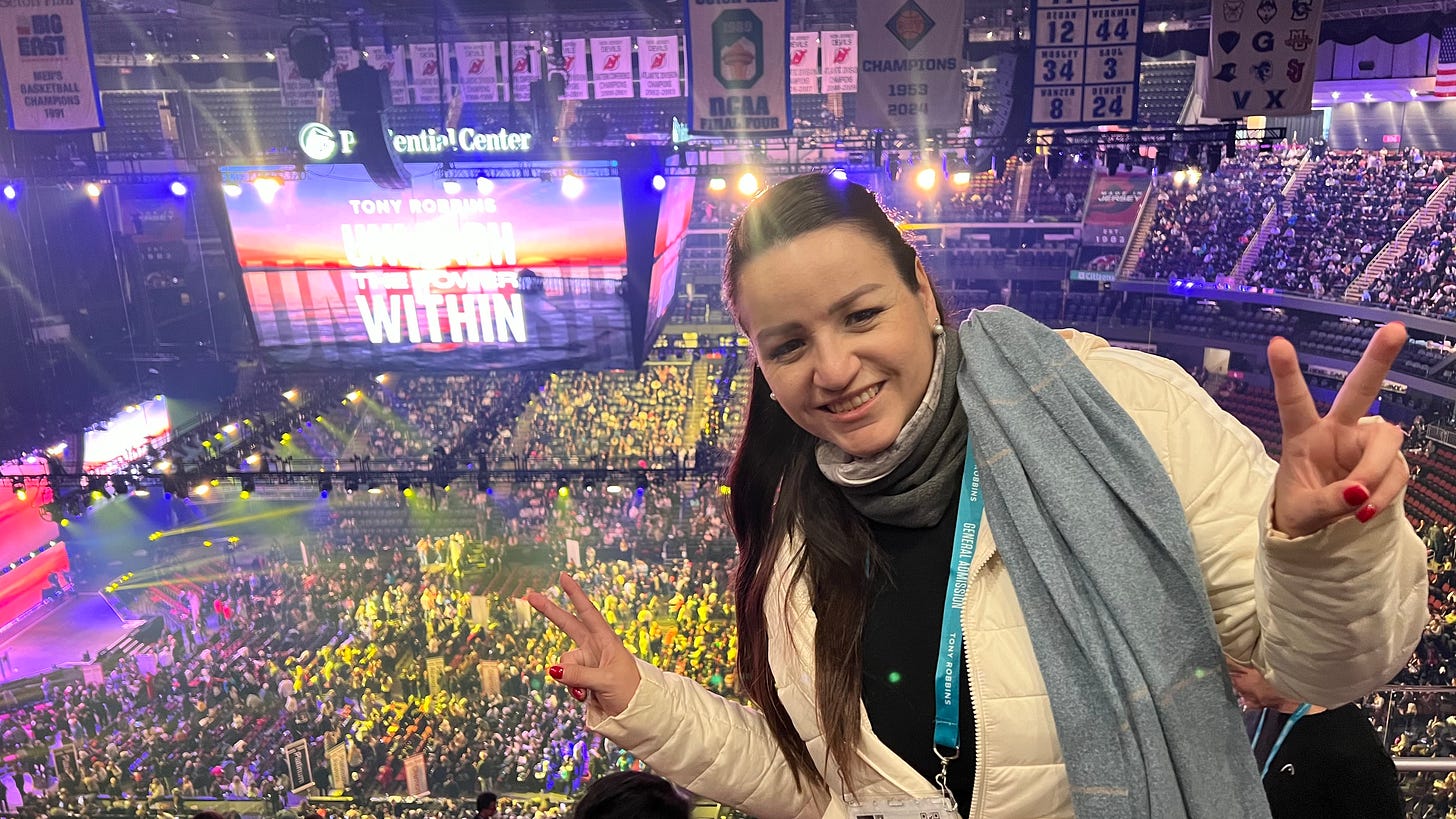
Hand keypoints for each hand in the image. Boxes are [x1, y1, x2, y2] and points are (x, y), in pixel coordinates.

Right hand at [525, 571, 640, 715]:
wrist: (635, 711)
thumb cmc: (629, 690)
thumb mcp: (606, 680)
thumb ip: (579, 674)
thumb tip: (553, 670)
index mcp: (605, 640)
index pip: (587, 612)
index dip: (575, 594)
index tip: (563, 576)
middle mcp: (593, 647)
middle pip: (567, 625)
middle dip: (549, 612)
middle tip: (530, 595)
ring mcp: (585, 662)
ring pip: (563, 663)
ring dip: (570, 678)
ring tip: (588, 691)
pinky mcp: (580, 677)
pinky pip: (565, 679)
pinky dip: (571, 688)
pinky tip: (584, 697)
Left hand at [1267, 323, 1408, 537]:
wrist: (1315, 533)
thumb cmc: (1298, 512)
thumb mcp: (1301, 513)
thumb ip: (1327, 501)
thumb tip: (1359, 492)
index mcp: (1303, 435)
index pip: (1293, 401)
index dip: (1286, 373)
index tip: (1277, 343)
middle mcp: (1337, 431)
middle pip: (1360, 390)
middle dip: (1378, 360)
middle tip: (1396, 329)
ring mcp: (1364, 446)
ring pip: (1386, 440)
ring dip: (1376, 471)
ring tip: (1356, 503)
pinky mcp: (1386, 464)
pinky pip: (1396, 472)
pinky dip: (1384, 494)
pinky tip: (1365, 510)